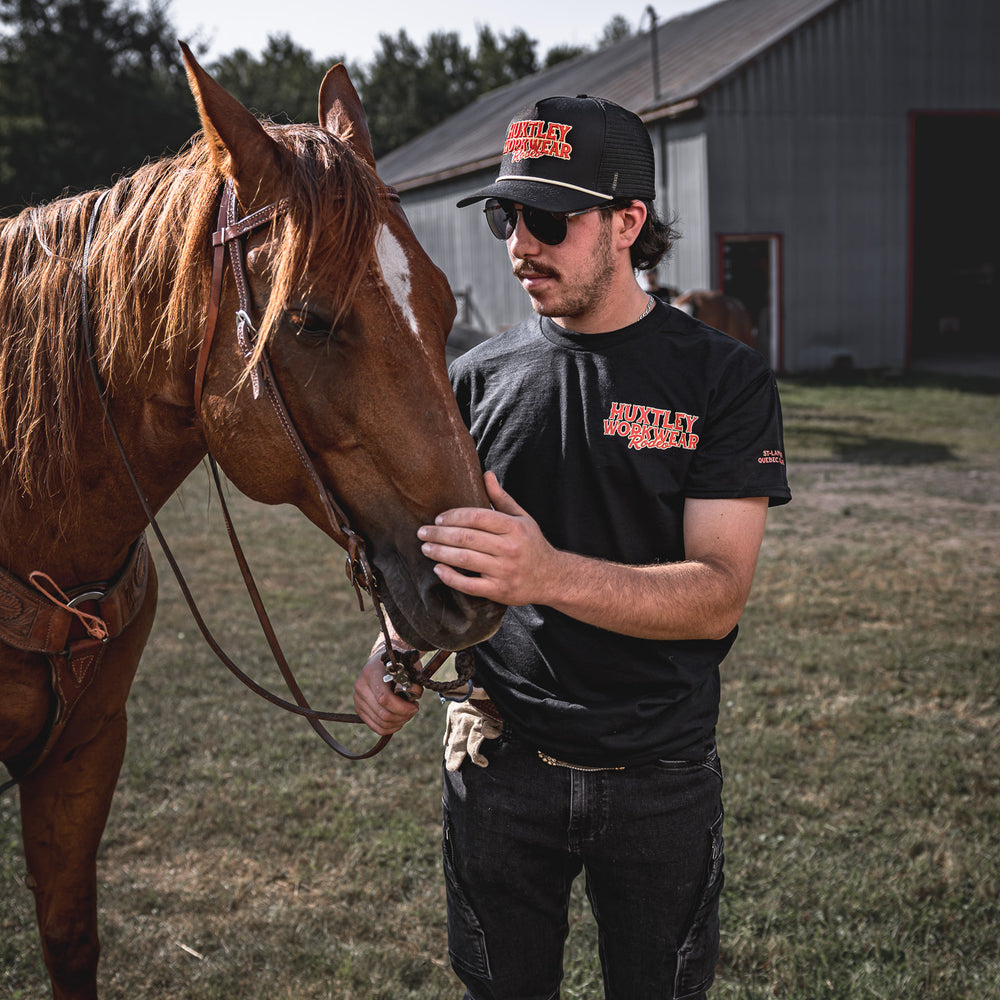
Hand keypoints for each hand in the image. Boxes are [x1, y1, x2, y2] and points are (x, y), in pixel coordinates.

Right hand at [352, 653, 421, 735]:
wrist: (380, 662)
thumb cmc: (397, 664)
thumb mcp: (408, 666)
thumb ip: (413, 681)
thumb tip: (414, 697)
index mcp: (372, 673)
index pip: (384, 698)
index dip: (402, 707)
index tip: (415, 705)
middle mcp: (361, 687)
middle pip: (383, 714)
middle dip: (403, 716)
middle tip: (413, 709)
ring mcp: (358, 699)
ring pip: (380, 723)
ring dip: (398, 722)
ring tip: (407, 714)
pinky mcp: (359, 709)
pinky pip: (376, 727)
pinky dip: (390, 728)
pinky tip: (399, 721)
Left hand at [417, 471, 560, 605]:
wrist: (552, 577)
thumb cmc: (532, 544)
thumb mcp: (522, 518)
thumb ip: (501, 498)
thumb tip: (486, 474)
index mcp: (513, 527)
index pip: (476, 517)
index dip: (453, 516)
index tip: (438, 519)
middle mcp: (509, 548)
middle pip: (466, 538)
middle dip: (439, 534)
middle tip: (421, 532)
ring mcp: (504, 571)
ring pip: (464, 559)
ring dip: (440, 553)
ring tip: (425, 548)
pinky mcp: (499, 591)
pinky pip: (469, 585)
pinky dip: (451, 577)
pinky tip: (438, 569)